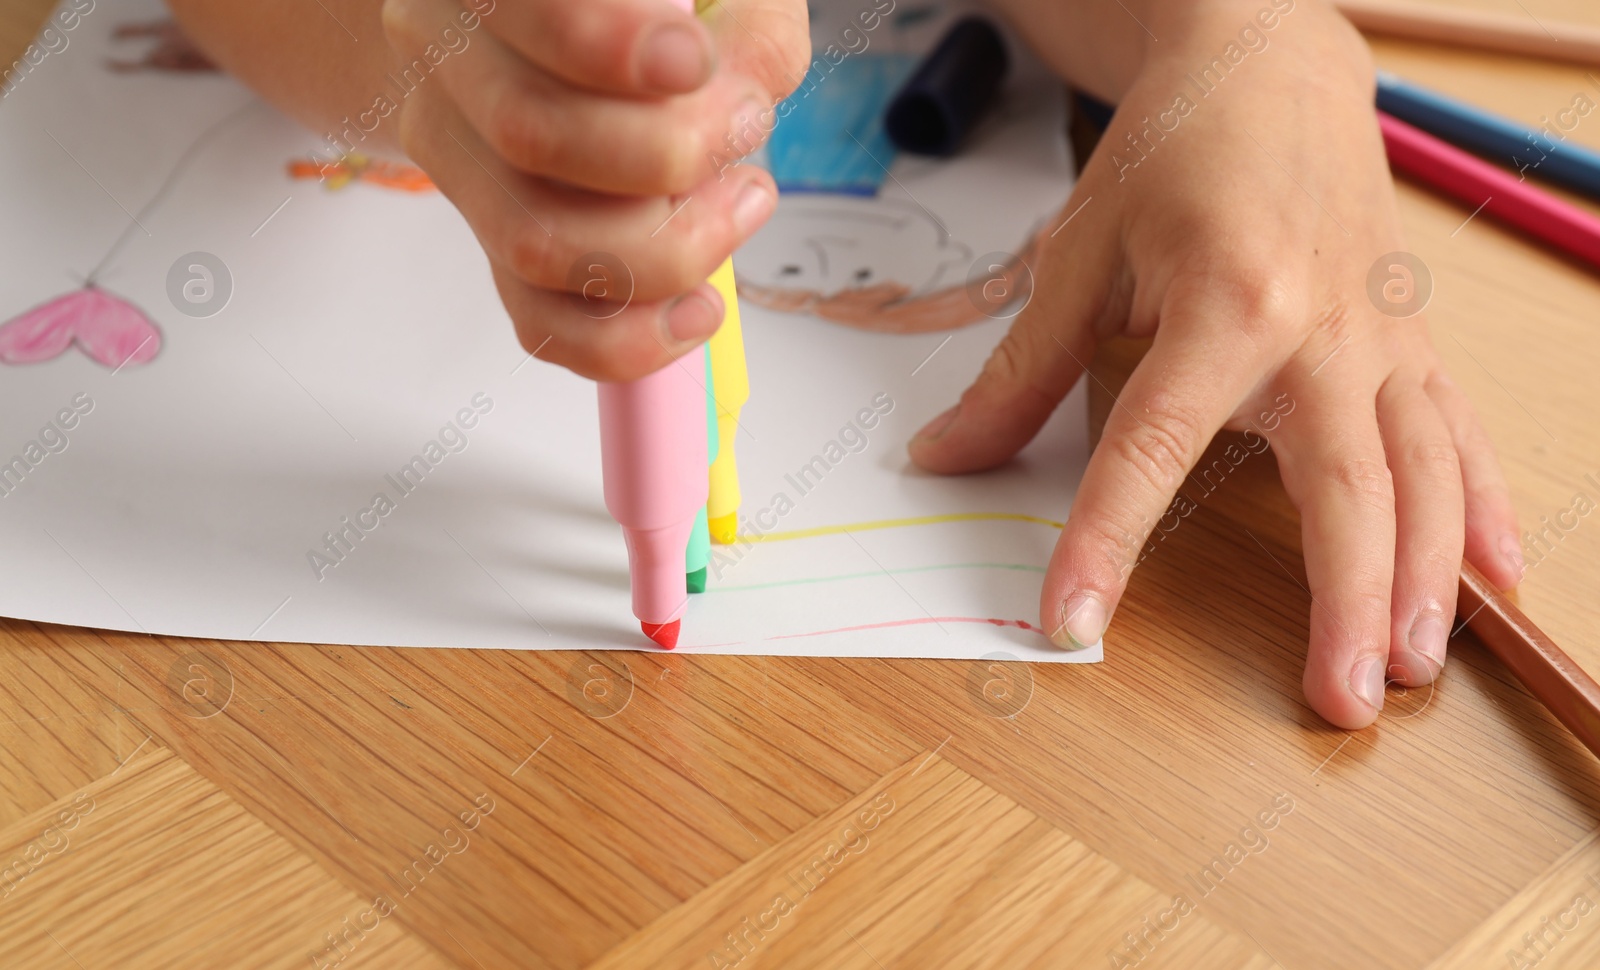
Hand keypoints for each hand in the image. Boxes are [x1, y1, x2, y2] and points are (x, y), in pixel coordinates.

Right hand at [381, 0, 807, 378]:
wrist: (581, 40)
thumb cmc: (664, 10)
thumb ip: (743, 26)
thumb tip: (741, 94)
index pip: (526, 13)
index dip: (610, 45)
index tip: (695, 62)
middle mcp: (448, 62)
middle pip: (529, 135)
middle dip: (668, 154)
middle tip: (745, 130)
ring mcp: (461, 166)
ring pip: (534, 243)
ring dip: (666, 248)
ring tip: (742, 201)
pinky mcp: (492, 248)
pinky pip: (541, 325)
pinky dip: (631, 337)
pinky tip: (700, 307)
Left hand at [908, 0, 1522, 727]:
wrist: (1273, 66)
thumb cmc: (1175, 151)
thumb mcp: (1079, 251)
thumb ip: (1021, 371)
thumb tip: (945, 459)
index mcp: (1224, 300)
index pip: (1154, 446)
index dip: (1107, 540)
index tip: (1072, 621)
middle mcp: (1323, 328)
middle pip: (1341, 484)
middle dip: (1343, 600)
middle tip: (1337, 701)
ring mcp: (1383, 337)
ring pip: (1422, 472)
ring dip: (1426, 577)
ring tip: (1417, 668)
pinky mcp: (1412, 338)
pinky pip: (1460, 431)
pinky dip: (1480, 507)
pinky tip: (1500, 578)